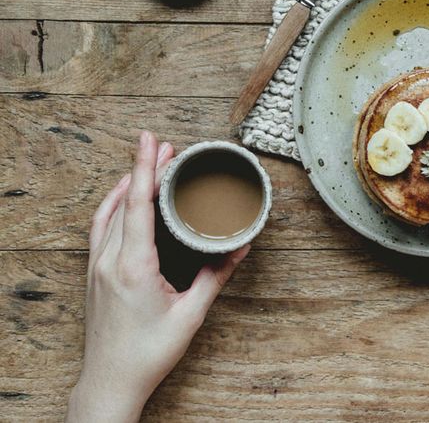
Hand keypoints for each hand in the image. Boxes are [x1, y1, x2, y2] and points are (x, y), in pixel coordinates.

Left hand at [67, 131, 249, 421]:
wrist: (111, 381)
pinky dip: (112, 205)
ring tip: (149, 165)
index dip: (144, 168)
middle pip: (124, 200)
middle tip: (165, 147)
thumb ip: (215, 275)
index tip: (151, 141)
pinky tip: (122, 199)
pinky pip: (100, 227)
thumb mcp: (191, 314)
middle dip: (143, 169)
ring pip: (108, 211)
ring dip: (127, 184)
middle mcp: (110, 261)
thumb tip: (240, 246)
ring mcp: (97, 266)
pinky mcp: (93, 273)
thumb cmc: (149, 353)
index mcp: (134, 266)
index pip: (137, 204)